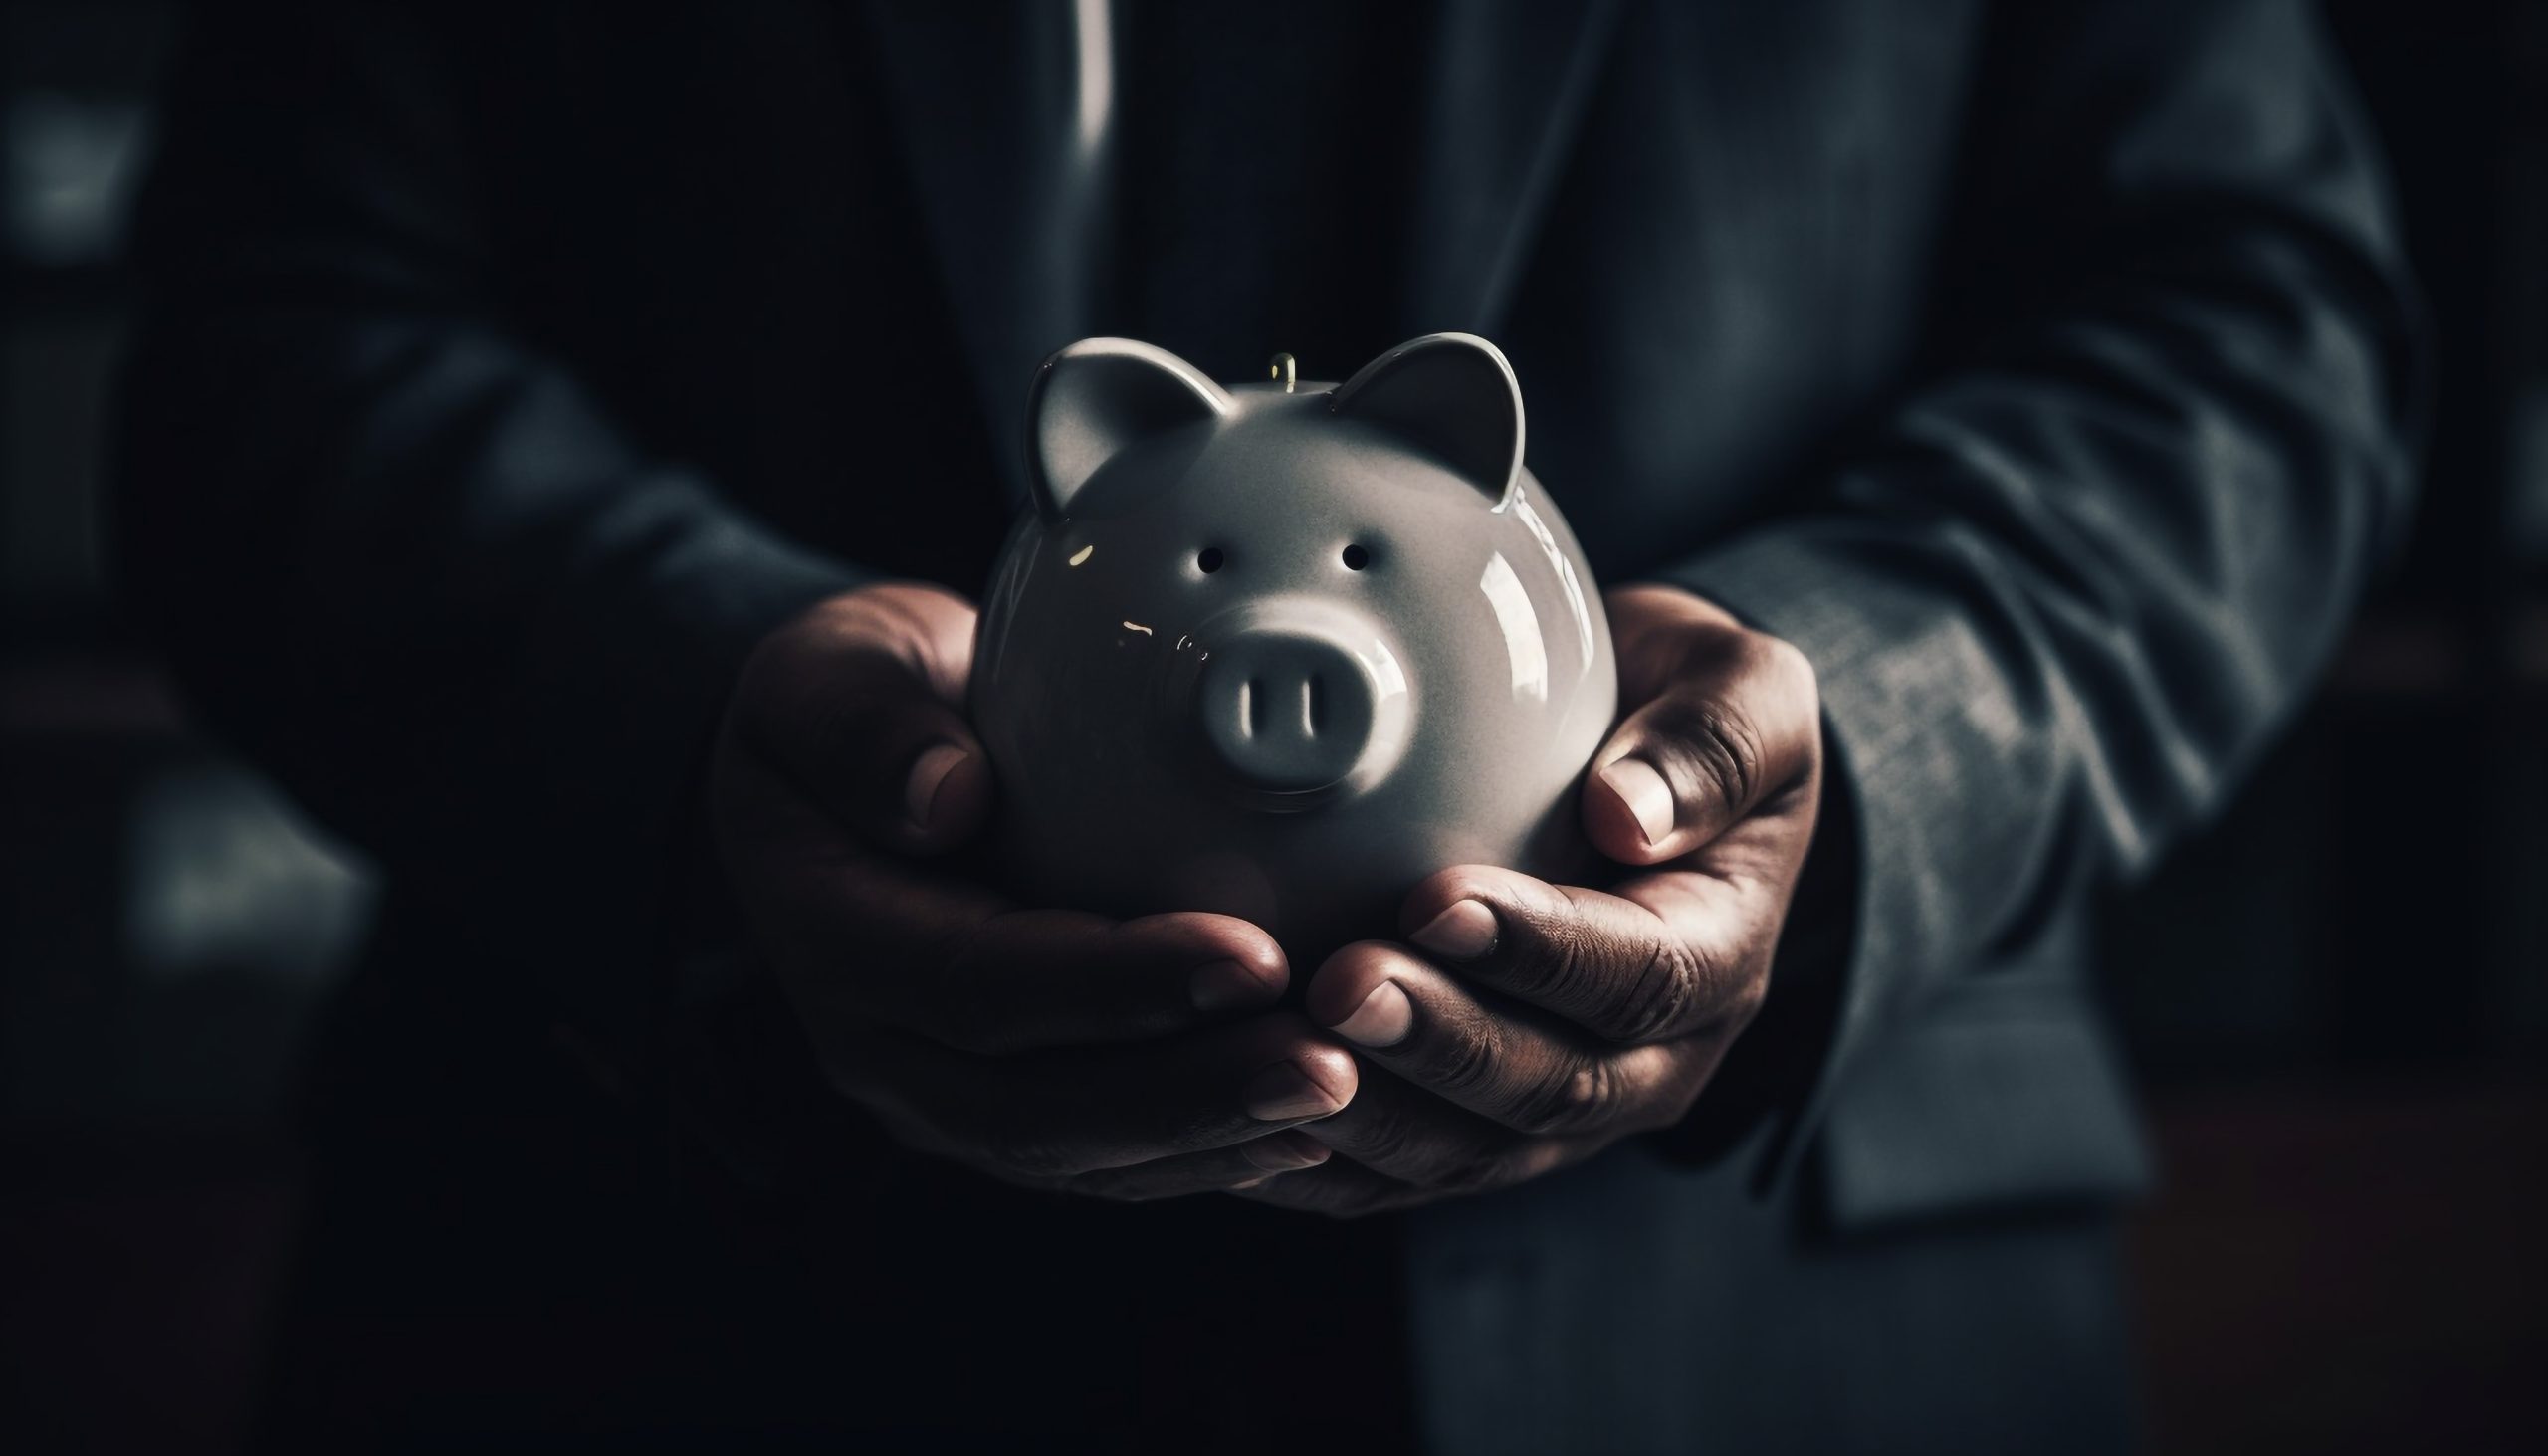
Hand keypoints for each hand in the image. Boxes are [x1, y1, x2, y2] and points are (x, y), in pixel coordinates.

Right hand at [708, 583, 1357, 1198]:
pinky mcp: (1010, 1113)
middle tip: (1328, 1062)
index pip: (978, 983)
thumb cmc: (855, 698)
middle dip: (1192, 1096)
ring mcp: (941, 1096)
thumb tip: (946, 794)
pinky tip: (1318, 1130)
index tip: (1247, 955)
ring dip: (1220, 1136)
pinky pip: (1115, 1161)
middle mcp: (879, 1046)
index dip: (1114, 983)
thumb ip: (866, 722)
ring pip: (1085, 1155)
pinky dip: (1215, 1152)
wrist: (848, 771)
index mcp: (830, 935)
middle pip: (1039, 1106)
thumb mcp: (831, 667)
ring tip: (1343, 1094)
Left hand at [1235, 584, 1821, 1215]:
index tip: (1436, 899)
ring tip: (1277, 1050)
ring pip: (1466, 1151)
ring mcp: (1558, 1111)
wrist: (1640, 783)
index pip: (1637, 976)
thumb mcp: (1745, 693)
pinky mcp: (1473, 1130)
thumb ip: (1710, 740)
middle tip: (1339, 982)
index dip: (1537, 950)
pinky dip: (1320, 1158)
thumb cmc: (1685, 719)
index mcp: (1715, 959)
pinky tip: (1238, 1112)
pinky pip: (1395, 1172)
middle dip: (1437, 1042)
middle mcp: (1645, 1063)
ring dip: (1369, 1110)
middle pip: (1546, 1086)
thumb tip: (1632, 814)